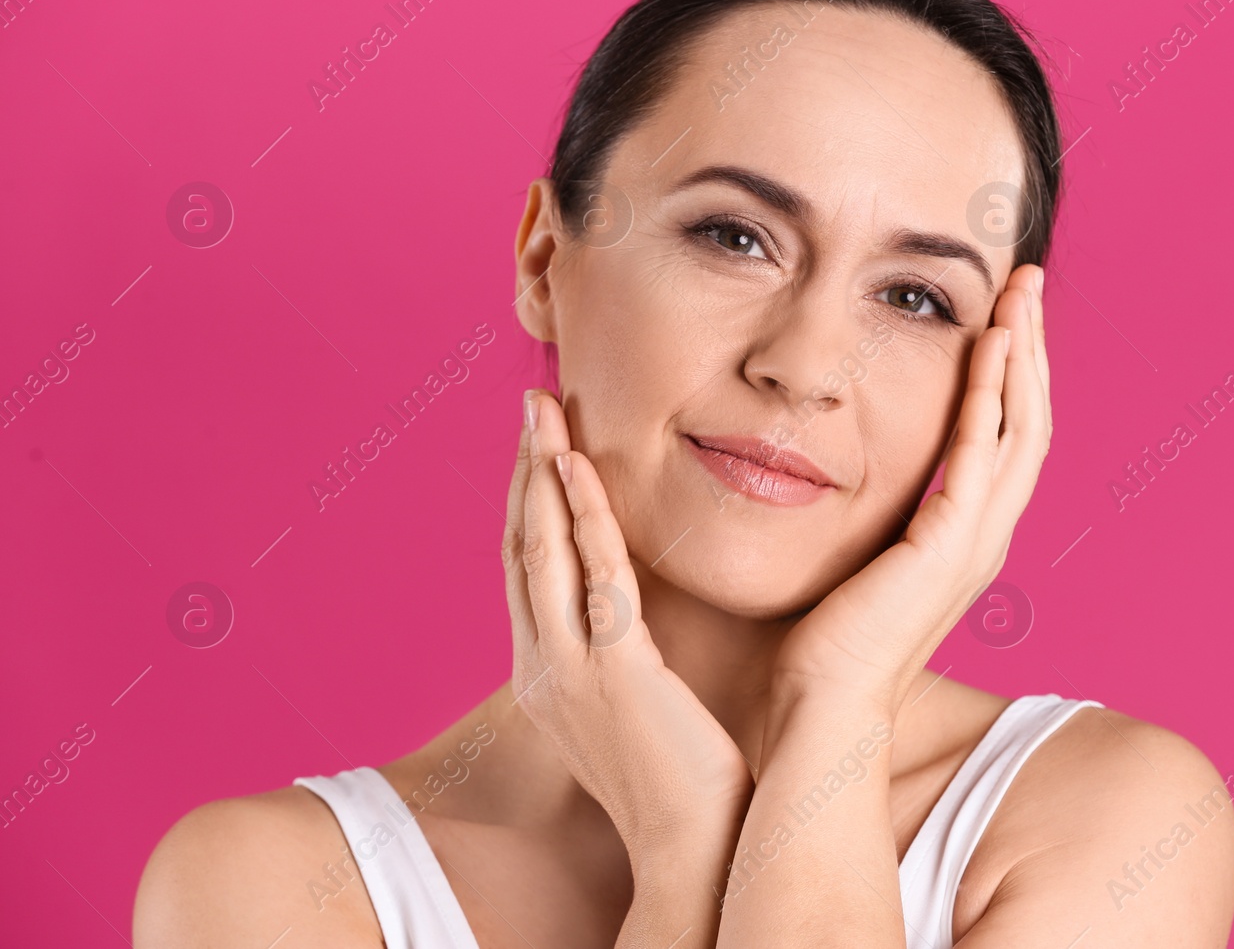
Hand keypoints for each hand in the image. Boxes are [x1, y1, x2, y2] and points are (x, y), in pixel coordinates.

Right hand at [501, 389, 753, 865]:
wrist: (693, 850)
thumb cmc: (683, 778)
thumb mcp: (638, 705)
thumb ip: (625, 654)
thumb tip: (634, 612)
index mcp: (546, 675)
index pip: (526, 569)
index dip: (527, 501)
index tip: (538, 443)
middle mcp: (542, 669)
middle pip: (520, 548)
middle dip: (522, 470)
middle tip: (531, 403)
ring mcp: (571, 672)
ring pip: (540, 552)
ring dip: (539, 474)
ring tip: (542, 410)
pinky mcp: (615, 675)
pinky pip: (592, 579)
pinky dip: (580, 518)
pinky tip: (576, 467)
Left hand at [770, 264, 1051, 714]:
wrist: (821, 708)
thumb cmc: (822, 644)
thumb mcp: (855, 554)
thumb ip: (867, 511)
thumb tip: (829, 463)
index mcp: (964, 537)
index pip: (1004, 437)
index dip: (1010, 373)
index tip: (1000, 312)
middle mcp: (984, 535)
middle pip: (1029, 422)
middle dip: (1031, 347)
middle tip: (1025, 280)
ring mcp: (976, 542)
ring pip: (1021, 428)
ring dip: (1023, 356)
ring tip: (1019, 294)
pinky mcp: (951, 546)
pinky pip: (982, 453)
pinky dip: (991, 394)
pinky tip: (990, 344)